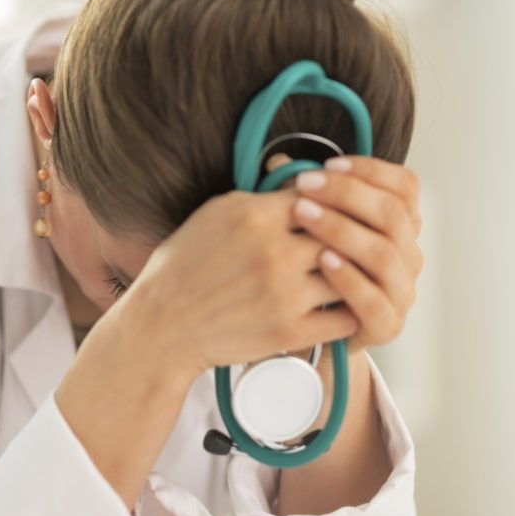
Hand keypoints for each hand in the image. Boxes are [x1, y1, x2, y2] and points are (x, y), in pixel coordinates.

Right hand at [124, 178, 359, 378]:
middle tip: (352, 240)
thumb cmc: (184, 266)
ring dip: (352, 274)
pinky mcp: (289, 332)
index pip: (322, 194)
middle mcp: (275, 253)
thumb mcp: (216, 213)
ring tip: (351, 272)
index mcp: (256, 216)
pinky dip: (347, 310)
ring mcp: (284, 295)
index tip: (333, 208)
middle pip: (342, 232)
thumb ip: (263, 197)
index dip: (333, 200)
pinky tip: (341, 304)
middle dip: (349, 235)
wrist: (162, 325)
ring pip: (349, 275)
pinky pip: (344, 318)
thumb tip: (305, 183)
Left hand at [268, 153, 423, 354]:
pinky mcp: (386, 326)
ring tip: (304, 215)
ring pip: (384, 254)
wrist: (305, 331)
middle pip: (393, 214)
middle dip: (347, 194)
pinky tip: (322, 261)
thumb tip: (278, 160)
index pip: (405, 187)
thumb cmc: (307, 272)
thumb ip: (303, 196)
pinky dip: (349, 278)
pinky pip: (374, 300)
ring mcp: (400, 292)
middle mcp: (408, 256)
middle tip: (304, 185)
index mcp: (399, 226)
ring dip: (343, 230)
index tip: (328, 165)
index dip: (370, 171)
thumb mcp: (305, 228)